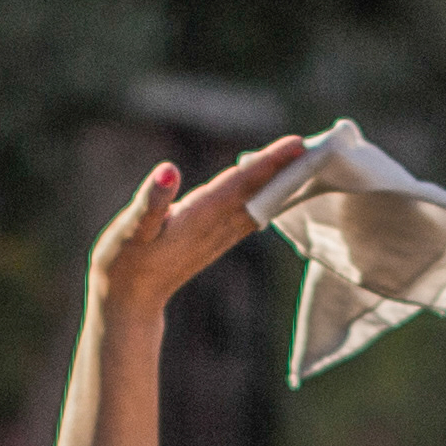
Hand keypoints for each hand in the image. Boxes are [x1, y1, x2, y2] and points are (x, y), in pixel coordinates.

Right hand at [88, 134, 304, 327]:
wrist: (130, 301)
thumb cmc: (125, 262)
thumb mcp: (131, 228)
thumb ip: (152, 200)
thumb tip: (168, 170)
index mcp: (200, 217)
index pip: (241, 184)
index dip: (269, 163)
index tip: (298, 144)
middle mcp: (217, 226)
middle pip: (261, 193)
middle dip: (289, 169)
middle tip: (321, 145)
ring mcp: (219, 235)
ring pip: (261, 204)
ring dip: (284, 183)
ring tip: (308, 161)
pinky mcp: (215, 239)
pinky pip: (252, 214)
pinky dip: (270, 197)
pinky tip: (281, 189)